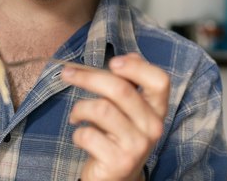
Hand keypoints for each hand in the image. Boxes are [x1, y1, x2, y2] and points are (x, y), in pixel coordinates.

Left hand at [61, 53, 169, 180]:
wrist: (116, 179)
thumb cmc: (117, 138)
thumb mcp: (128, 112)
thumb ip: (130, 86)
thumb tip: (129, 57)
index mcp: (156, 110)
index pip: (159, 81)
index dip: (136, 67)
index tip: (113, 62)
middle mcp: (152, 127)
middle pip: (121, 89)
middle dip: (88, 77)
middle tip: (67, 74)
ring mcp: (137, 146)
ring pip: (101, 109)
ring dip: (79, 108)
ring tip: (76, 115)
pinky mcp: (119, 161)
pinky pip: (88, 134)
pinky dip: (77, 132)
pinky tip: (81, 136)